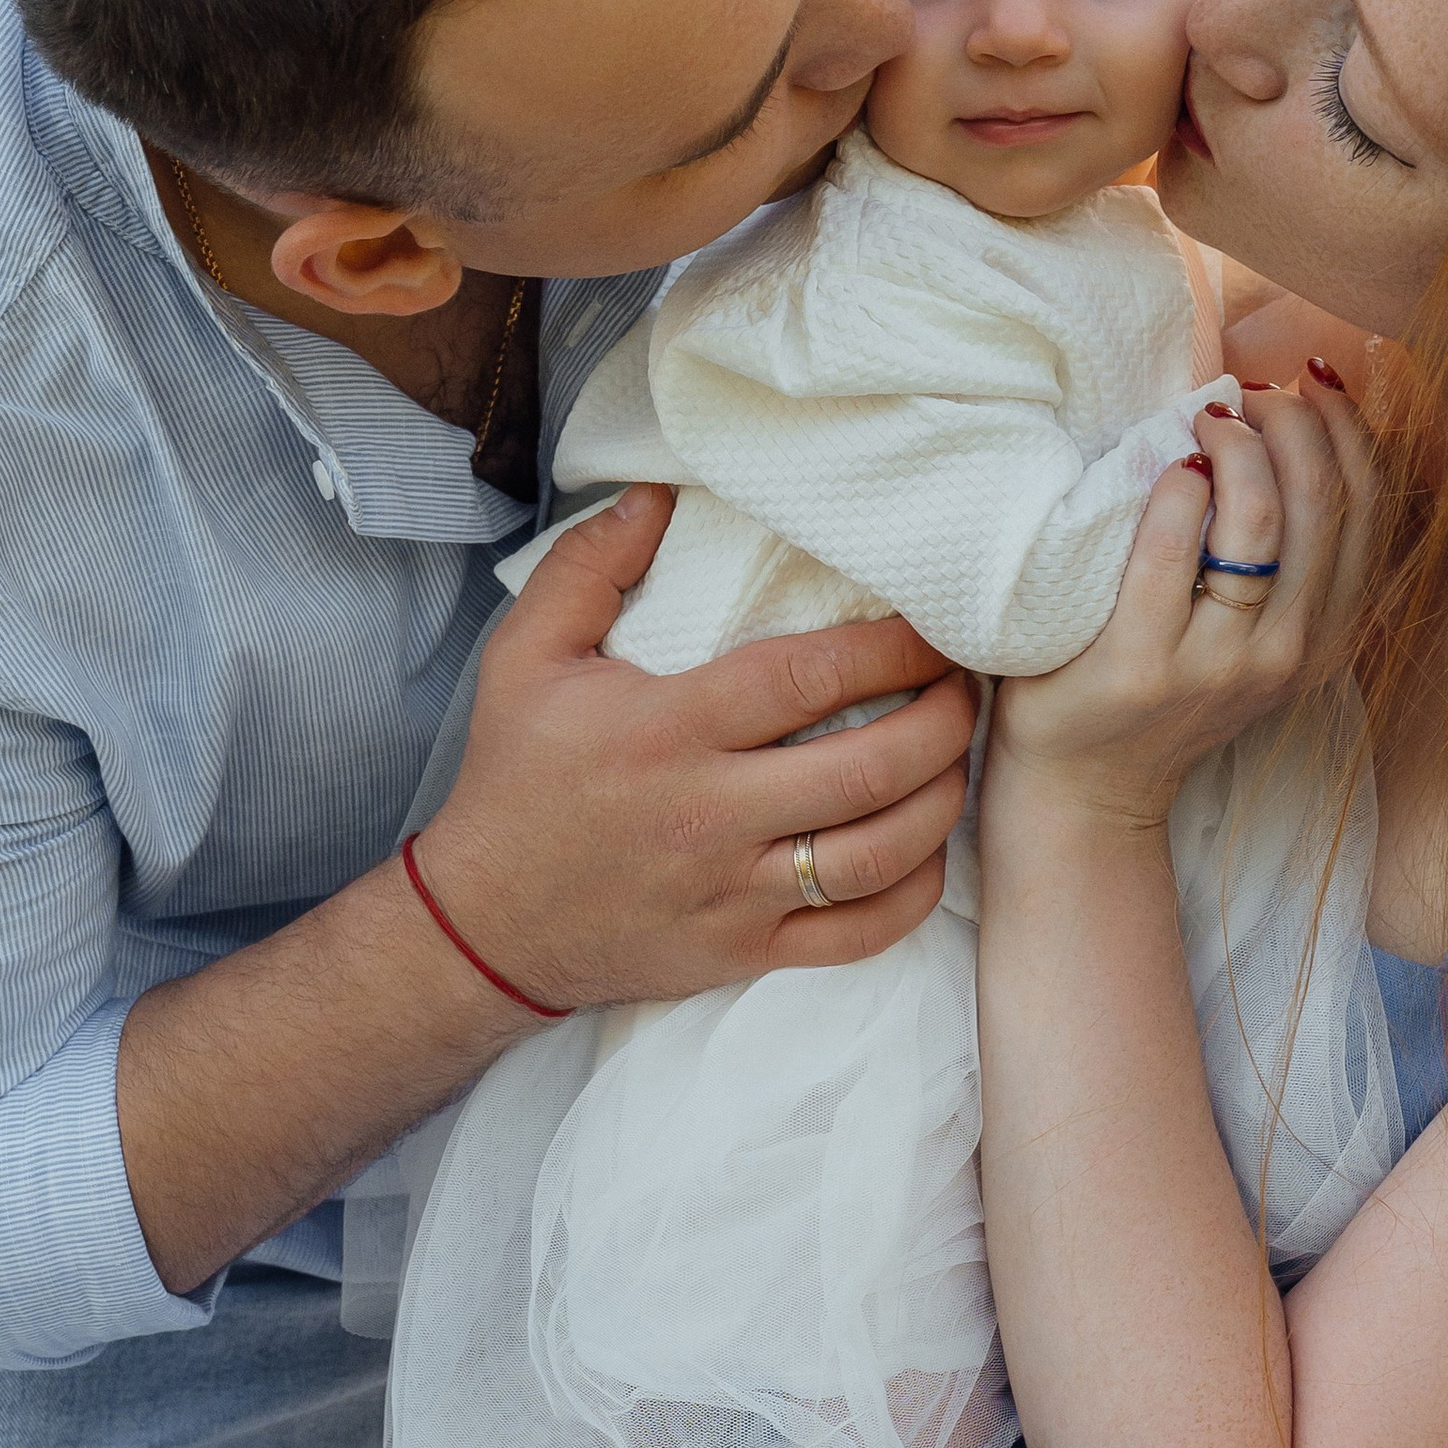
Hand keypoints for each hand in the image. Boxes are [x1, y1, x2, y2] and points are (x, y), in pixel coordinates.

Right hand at [419, 485, 976, 1009]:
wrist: (481, 925)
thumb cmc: (514, 781)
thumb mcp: (523, 657)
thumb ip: (587, 567)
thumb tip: (656, 494)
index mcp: (669, 729)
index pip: (811, 678)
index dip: (896, 648)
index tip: (937, 626)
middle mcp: (711, 813)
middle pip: (870, 767)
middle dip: (944, 721)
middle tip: (966, 689)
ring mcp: (733, 891)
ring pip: (879, 854)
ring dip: (941, 802)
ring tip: (958, 759)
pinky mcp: (745, 953)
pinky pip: (859, 935)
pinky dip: (913, 894)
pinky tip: (926, 851)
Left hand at [985, 379, 1377, 836]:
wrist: (1088, 790)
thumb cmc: (1162, 688)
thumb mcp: (1250, 636)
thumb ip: (1282, 561)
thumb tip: (1296, 427)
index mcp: (1326, 638)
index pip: (1371, 509)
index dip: (1350, 429)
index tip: (1311, 383)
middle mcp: (1287, 654)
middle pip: (1323, 502)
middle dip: (1294, 421)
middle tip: (1250, 396)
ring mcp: (1218, 664)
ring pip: (1259, 519)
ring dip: (1238, 444)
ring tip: (1207, 420)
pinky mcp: (1143, 663)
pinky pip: (1171, 546)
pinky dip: (1177, 486)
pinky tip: (1169, 463)